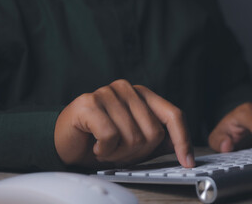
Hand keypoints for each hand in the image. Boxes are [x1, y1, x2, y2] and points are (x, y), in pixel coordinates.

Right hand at [54, 79, 194, 168]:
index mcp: (142, 95)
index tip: (187, 161)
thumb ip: (158, 141)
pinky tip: (95, 145)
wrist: (64, 143)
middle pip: (154, 132)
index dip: (182, 140)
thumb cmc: (100, 140)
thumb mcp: (135, 143)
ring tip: (105, 148)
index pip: (173, 114)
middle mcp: (127, 89)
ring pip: (133, 137)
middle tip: (119, 152)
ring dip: (119, 154)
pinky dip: (104, 150)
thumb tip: (184, 150)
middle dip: (138, 152)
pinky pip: (111, 136)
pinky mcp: (89, 102)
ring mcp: (108, 93)